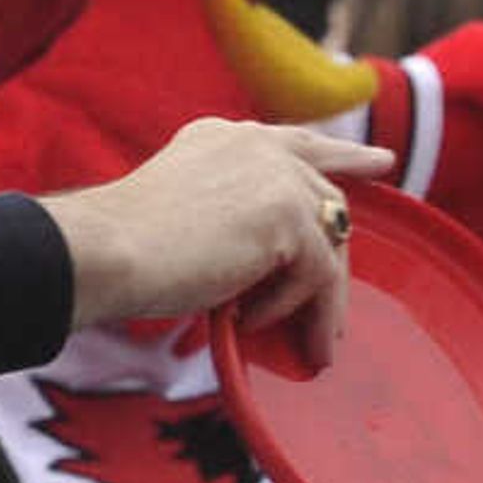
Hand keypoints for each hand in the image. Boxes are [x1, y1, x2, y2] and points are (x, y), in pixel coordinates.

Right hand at [49, 116, 393, 369]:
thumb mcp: (181, 214)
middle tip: (341, 304)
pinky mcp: (287, 215)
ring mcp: (276, 176)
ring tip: (314, 344)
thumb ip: (225, 216)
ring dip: (321, 301)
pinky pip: (317, 275)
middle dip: (342, 247)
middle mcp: (257, 145)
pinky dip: (291, 310)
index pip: (299, 142)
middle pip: (327, 195)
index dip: (342, 155)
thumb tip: (257, 262)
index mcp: (225, 138)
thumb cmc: (119, 249)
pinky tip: (250, 324)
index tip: (379, 164)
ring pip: (330, 243)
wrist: (103, 249)